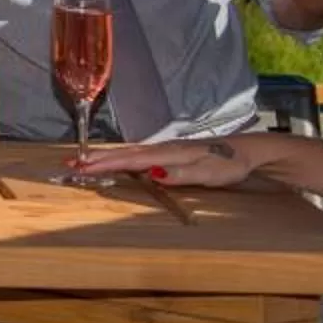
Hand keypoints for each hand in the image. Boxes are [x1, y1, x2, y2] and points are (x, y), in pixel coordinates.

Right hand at [72, 135, 269, 187]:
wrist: (249, 151)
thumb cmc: (229, 164)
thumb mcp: (209, 173)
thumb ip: (181, 173)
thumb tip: (152, 173)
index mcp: (169, 153)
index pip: (132, 161)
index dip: (107, 165)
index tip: (83, 167)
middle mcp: (164, 148)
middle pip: (126, 154)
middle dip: (99, 159)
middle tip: (73, 163)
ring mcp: (168, 149)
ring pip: (132, 153)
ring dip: (109, 158)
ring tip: (87, 162)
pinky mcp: (172, 152)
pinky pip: (141, 155)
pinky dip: (124, 158)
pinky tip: (119, 161)